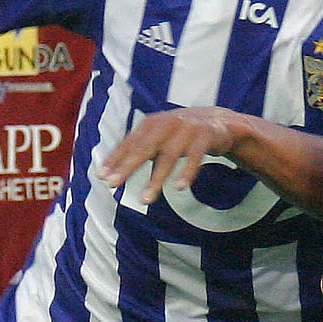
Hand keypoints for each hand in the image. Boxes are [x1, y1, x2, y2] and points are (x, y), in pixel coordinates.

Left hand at [97, 107, 236, 204]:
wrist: (220, 122)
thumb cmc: (183, 133)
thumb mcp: (160, 137)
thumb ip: (140, 149)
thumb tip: (111, 170)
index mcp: (153, 123)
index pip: (130, 142)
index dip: (115, 158)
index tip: (102, 176)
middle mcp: (167, 123)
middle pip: (144, 147)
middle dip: (127, 167)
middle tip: (113, 184)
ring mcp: (187, 128)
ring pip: (169, 155)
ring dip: (156, 179)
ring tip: (145, 199)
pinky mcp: (206, 136)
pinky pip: (196, 157)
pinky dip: (187, 172)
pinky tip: (180, 187)